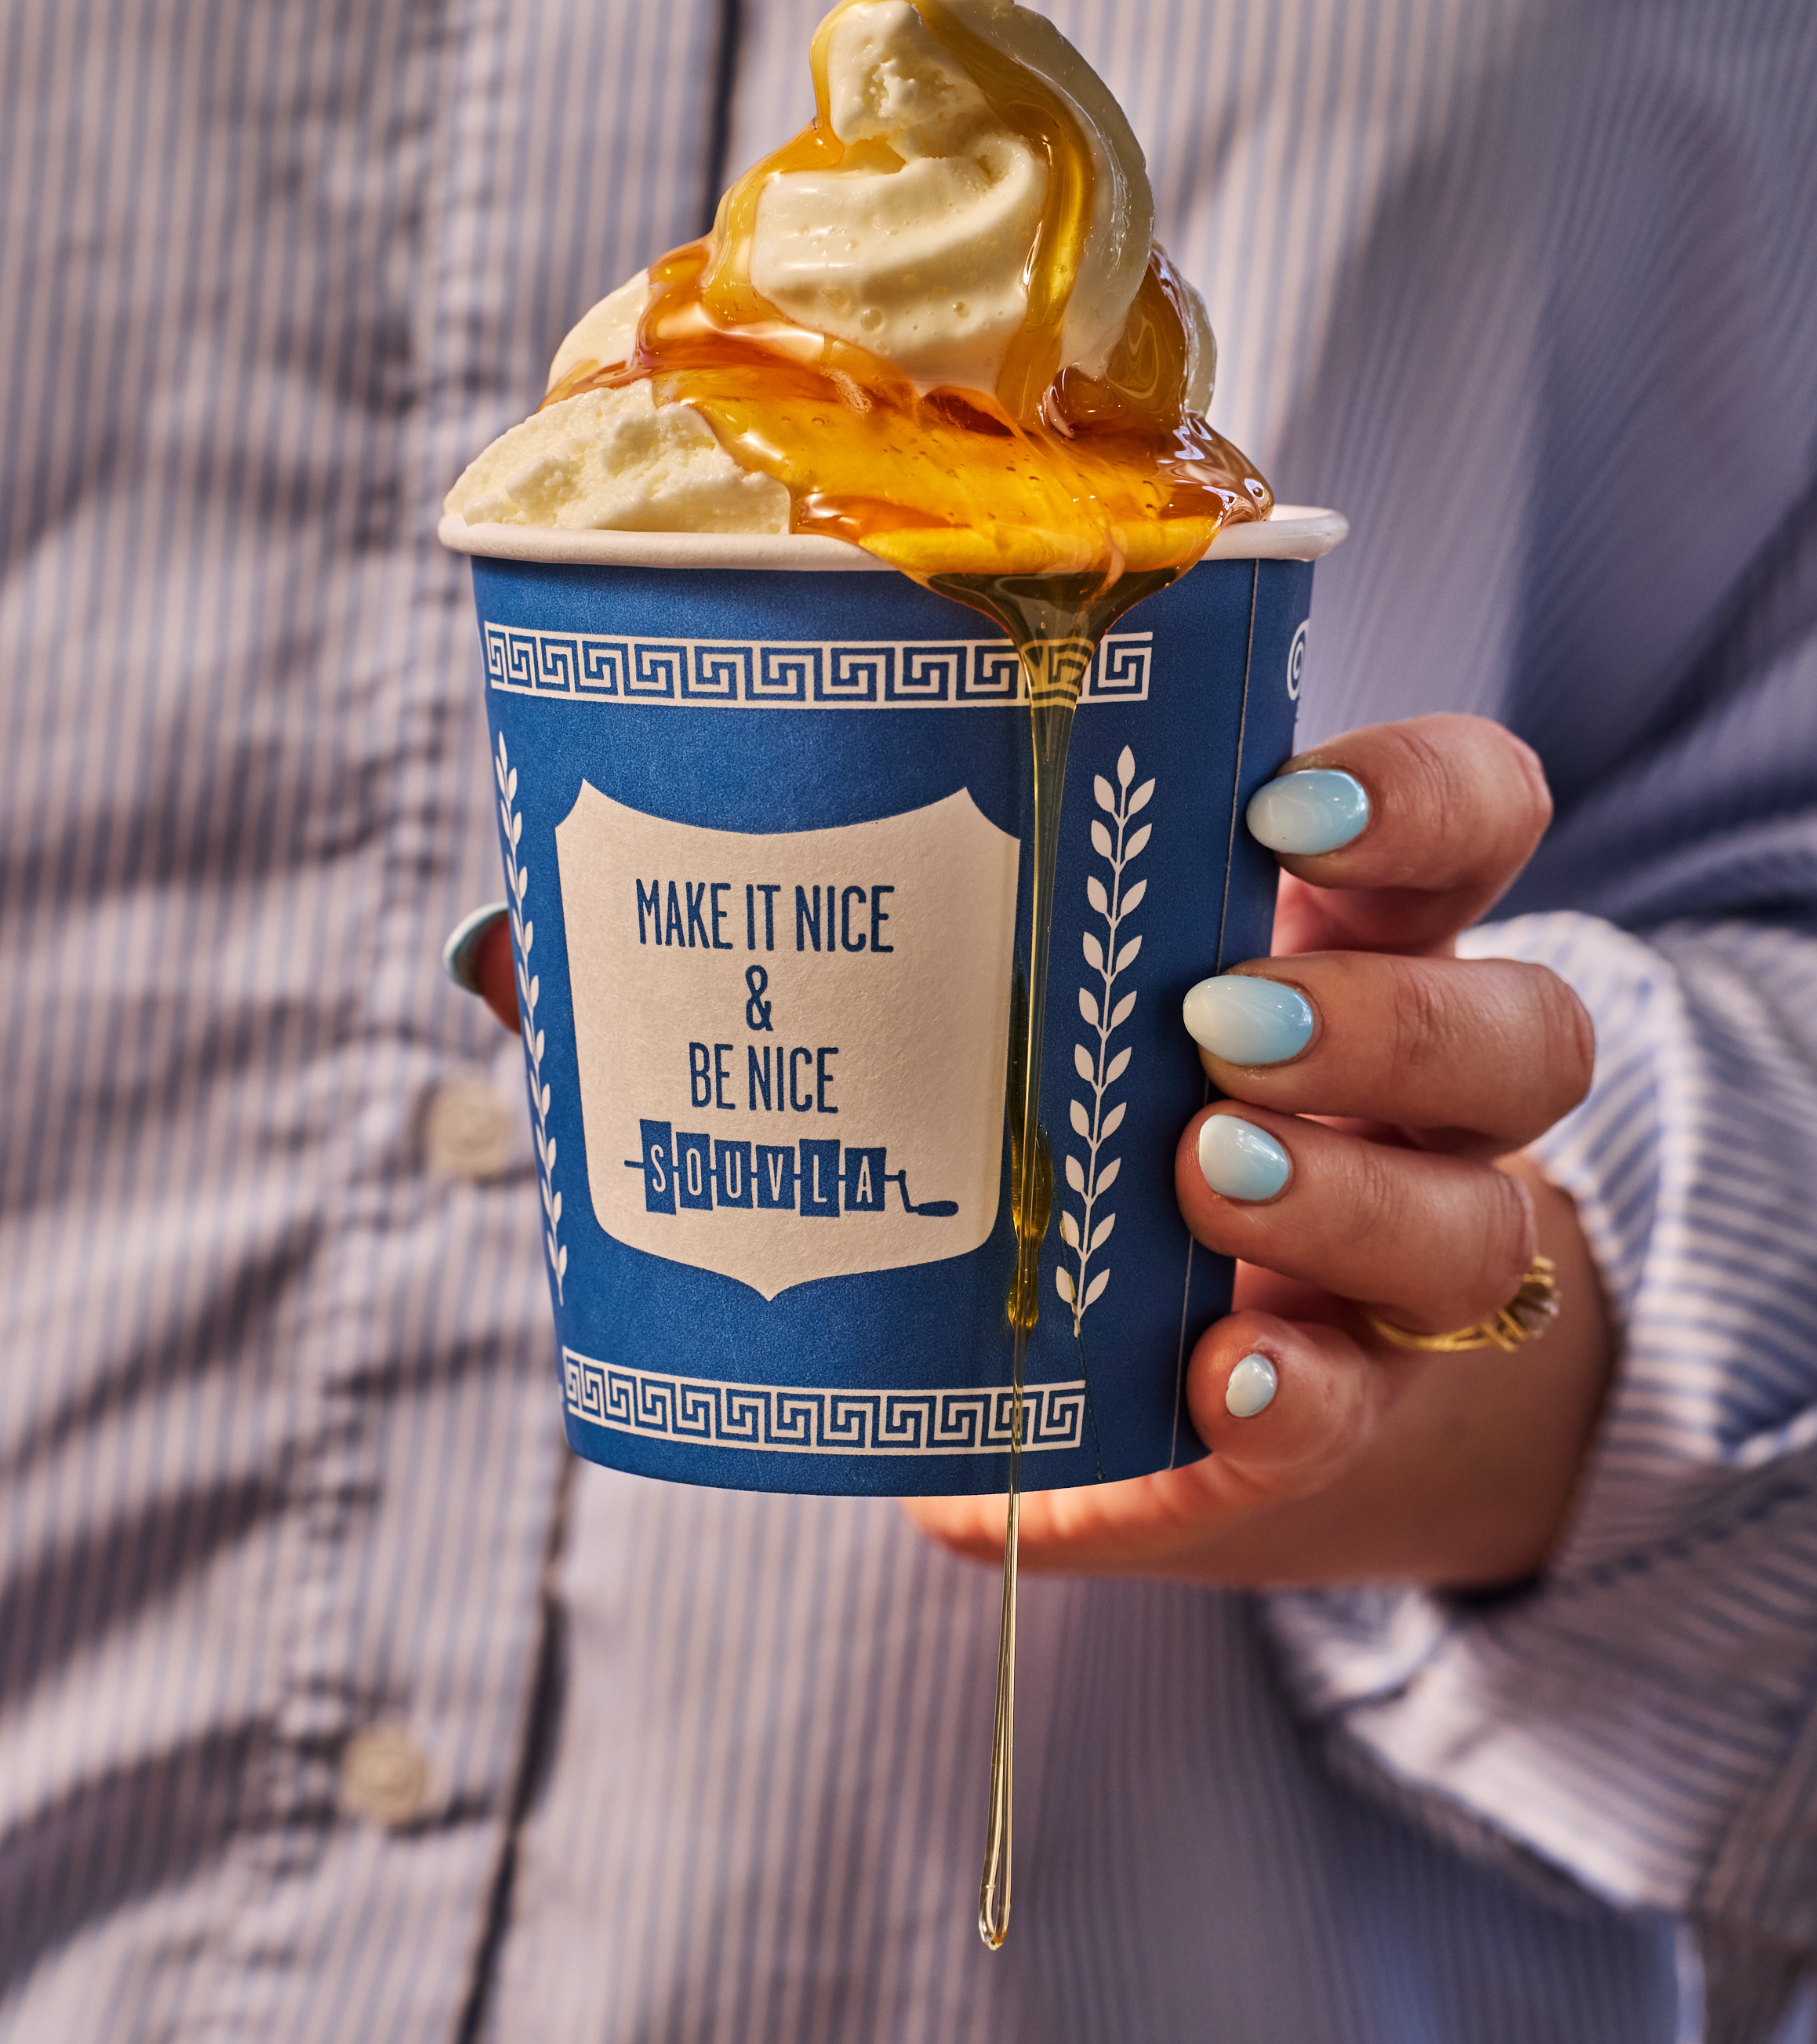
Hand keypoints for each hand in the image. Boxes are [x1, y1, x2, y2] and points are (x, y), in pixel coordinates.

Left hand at [907, 715, 1612, 1591]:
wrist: (1202, 1353)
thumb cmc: (1100, 1113)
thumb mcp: (1066, 994)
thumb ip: (957, 930)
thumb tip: (683, 901)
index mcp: (1365, 947)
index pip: (1476, 826)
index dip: (1422, 801)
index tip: (1283, 812)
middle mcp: (1427, 1100)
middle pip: (1523, 1033)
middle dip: (1386, 1022)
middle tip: (1219, 1020)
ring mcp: (1409, 1258)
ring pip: (1484, 1223)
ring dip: (1348, 1198)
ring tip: (1204, 1175)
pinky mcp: (1351, 1405)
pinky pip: (1365, 1402)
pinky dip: (1298, 1391)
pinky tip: (1218, 1373)